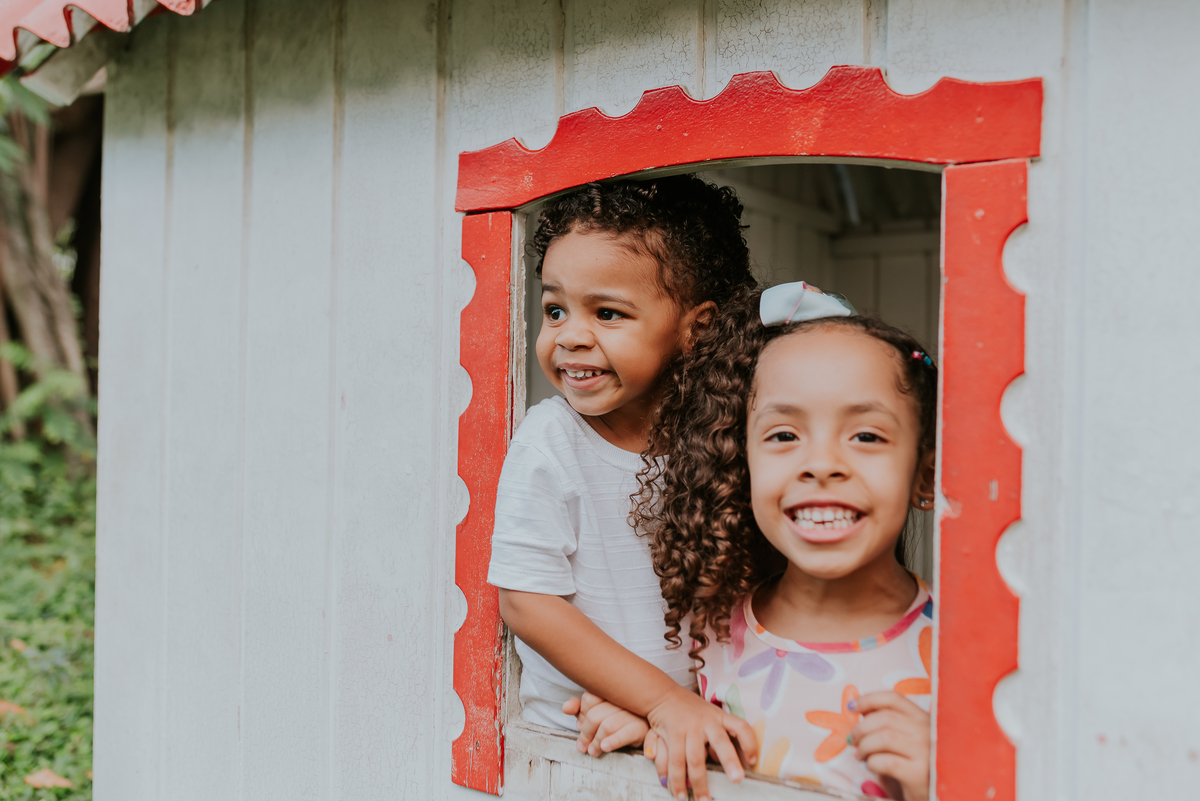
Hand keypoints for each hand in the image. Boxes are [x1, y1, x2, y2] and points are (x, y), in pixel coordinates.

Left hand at [562, 693, 649, 755]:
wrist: (651, 734)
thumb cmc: (620, 722)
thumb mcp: (599, 715)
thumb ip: (581, 709)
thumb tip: (566, 708)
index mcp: (613, 692)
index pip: (589, 698)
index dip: (582, 714)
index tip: (580, 727)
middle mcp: (624, 699)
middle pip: (595, 714)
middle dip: (586, 733)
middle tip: (582, 747)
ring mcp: (635, 712)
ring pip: (607, 725)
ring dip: (596, 741)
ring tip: (592, 752)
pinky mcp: (644, 728)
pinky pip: (627, 733)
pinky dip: (613, 741)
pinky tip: (604, 748)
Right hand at [645, 686, 757, 800]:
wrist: (662, 695)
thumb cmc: (692, 711)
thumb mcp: (710, 717)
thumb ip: (719, 738)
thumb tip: (730, 763)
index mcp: (719, 717)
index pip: (740, 727)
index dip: (749, 743)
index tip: (752, 761)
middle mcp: (705, 722)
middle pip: (720, 743)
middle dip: (729, 762)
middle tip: (736, 780)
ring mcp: (688, 728)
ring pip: (694, 758)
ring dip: (697, 782)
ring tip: (701, 800)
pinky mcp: (670, 734)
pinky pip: (673, 760)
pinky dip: (674, 778)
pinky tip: (676, 791)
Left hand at [848, 691, 929, 800]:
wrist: (937, 793)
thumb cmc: (917, 765)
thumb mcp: (907, 739)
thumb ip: (888, 723)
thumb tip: (861, 709)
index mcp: (924, 718)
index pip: (893, 698)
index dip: (868, 699)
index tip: (851, 707)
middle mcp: (927, 731)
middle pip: (884, 718)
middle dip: (861, 728)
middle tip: (852, 740)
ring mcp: (926, 752)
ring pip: (884, 738)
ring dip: (864, 746)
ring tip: (861, 756)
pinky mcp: (920, 774)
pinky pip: (886, 762)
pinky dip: (872, 762)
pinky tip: (872, 767)